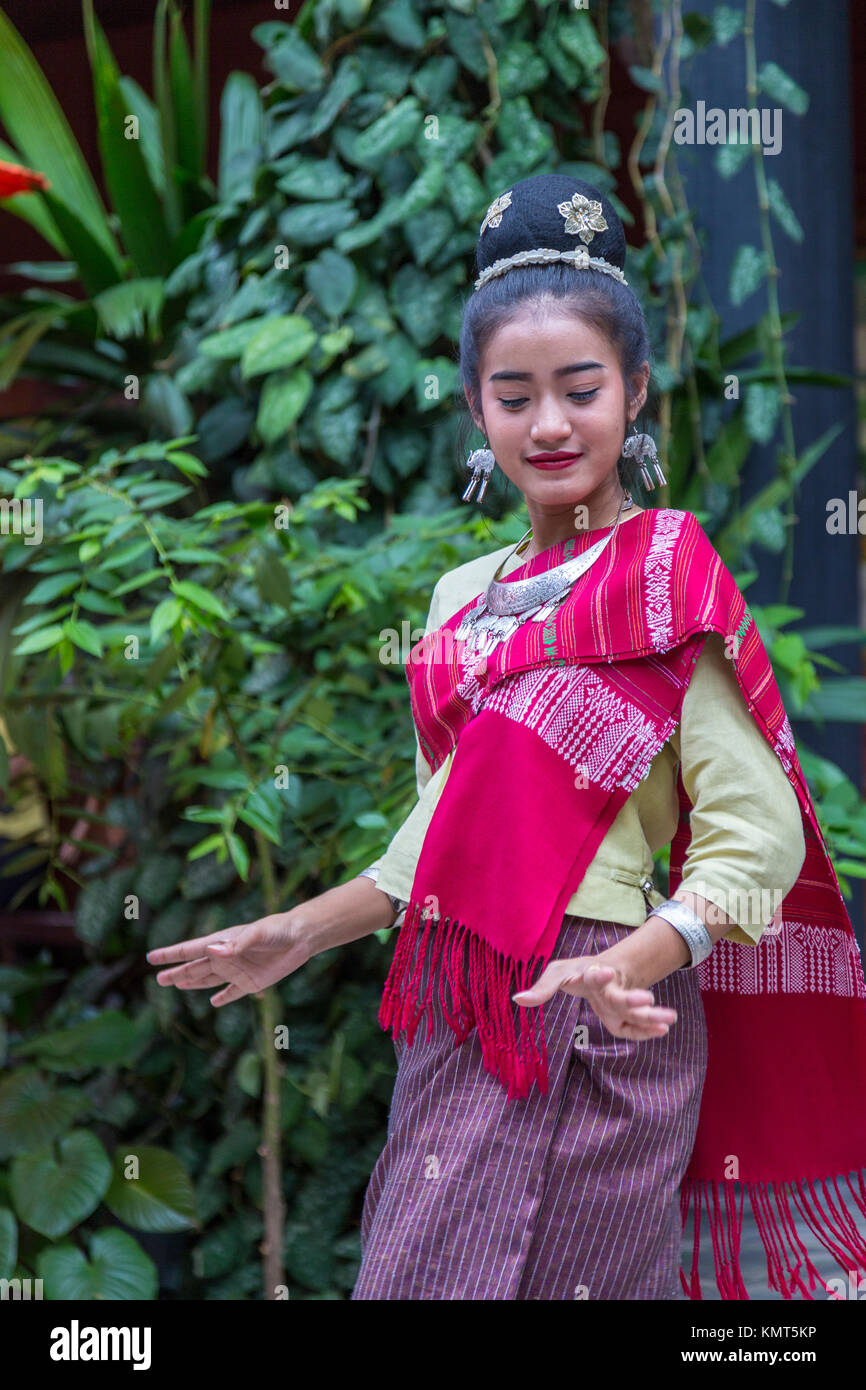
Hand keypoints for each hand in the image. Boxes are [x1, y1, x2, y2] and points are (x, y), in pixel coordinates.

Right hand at [146, 911, 311, 1006]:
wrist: (301, 937)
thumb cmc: (277, 930)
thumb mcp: (257, 934)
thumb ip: (235, 944)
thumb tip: (211, 951)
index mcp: (222, 943)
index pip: (190, 950)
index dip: (170, 954)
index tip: (151, 957)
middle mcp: (226, 957)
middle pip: (195, 967)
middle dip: (176, 972)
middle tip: (157, 978)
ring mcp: (237, 970)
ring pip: (208, 980)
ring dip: (192, 983)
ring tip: (175, 984)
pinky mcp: (251, 982)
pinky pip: (232, 993)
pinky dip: (223, 998)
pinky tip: (214, 1002)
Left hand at [512, 954, 676, 1040]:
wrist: (599, 972)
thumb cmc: (575, 973)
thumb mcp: (556, 975)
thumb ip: (541, 989)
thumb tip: (518, 999)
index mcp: (590, 975)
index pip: (593, 975)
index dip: (598, 974)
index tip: (603, 970)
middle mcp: (609, 989)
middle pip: (621, 996)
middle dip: (633, 999)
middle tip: (648, 998)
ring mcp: (619, 1003)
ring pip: (635, 1011)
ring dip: (651, 1015)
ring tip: (670, 1018)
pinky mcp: (623, 1018)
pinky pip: (636, 1026)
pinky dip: (648, 1029)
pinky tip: (663, 1031)